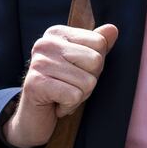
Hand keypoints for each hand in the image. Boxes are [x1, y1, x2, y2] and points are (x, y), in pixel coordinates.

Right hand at [3, 23, 118, 147]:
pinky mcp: (35, 83)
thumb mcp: (83, 65)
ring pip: (87, 82)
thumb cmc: (61, 89)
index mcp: (57, 33)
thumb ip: (97, 46)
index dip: (96, 66)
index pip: (99, 43)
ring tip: (62, 96)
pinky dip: (69, 106)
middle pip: (96, 61)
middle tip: (70, 87)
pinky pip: (74, 96)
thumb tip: (113, 29)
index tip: (77, 73)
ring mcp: (39, 62)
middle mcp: (45, 43)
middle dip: (89, 82)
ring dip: (79, 97)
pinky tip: (56, 105)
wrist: (34, 118)